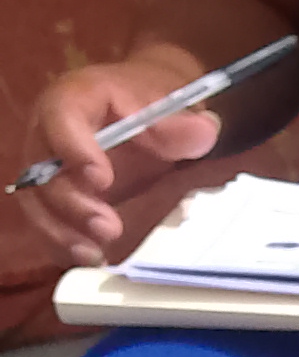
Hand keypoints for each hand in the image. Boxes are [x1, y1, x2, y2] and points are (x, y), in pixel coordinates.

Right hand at [4, 59, 232, 272]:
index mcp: (75, 98)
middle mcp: (48, 132)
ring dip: (62, 232)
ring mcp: (45, 166)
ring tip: (94, 254)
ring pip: (37, 201)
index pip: (60, 117)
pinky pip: (45, 221)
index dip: (74, 149)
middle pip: (42, 169)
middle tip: (108, 227)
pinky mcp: (52, 195)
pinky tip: (89, 259)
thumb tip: (204, 132)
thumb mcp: (170, 101)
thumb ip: (181, 121)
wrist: (143, 108)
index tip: (101, 179)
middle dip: (72, 204)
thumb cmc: (151, 100)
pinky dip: (62, 243)